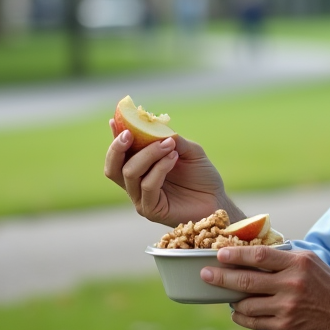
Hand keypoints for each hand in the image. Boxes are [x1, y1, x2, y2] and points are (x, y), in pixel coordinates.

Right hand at [103, 124, 238, 226]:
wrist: (217, 199)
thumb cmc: (202, 176)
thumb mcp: (189, 151)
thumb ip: (172, 140)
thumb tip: (157, 127)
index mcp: (141, 169)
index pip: (120, 155)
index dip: (114, 139)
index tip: (114, 120)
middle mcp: (136, 184)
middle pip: (113, 168)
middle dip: (118, 147)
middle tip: (130, 133)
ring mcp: (141, 199)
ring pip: (130, 173)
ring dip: (149, 154)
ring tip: (169, 145)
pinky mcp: (151, 209)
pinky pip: (148, 185)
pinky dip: (160, 168)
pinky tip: (173, 158)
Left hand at [201, 246, 329, 329]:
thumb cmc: (329, 287)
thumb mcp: (311, 263)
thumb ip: (285, 258)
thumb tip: (254, 253)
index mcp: (297, 264)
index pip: (259, 255)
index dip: (235, 255)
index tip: (219, 254)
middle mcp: (291, 284)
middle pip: (246, 280)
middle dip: (220, 277)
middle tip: (205, 274)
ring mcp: (287, 307)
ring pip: (246, 304)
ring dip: (232, 301)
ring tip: (227, 296)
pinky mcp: (285, 327)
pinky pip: (254, 322)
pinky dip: (241, 317)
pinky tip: (238, 313)